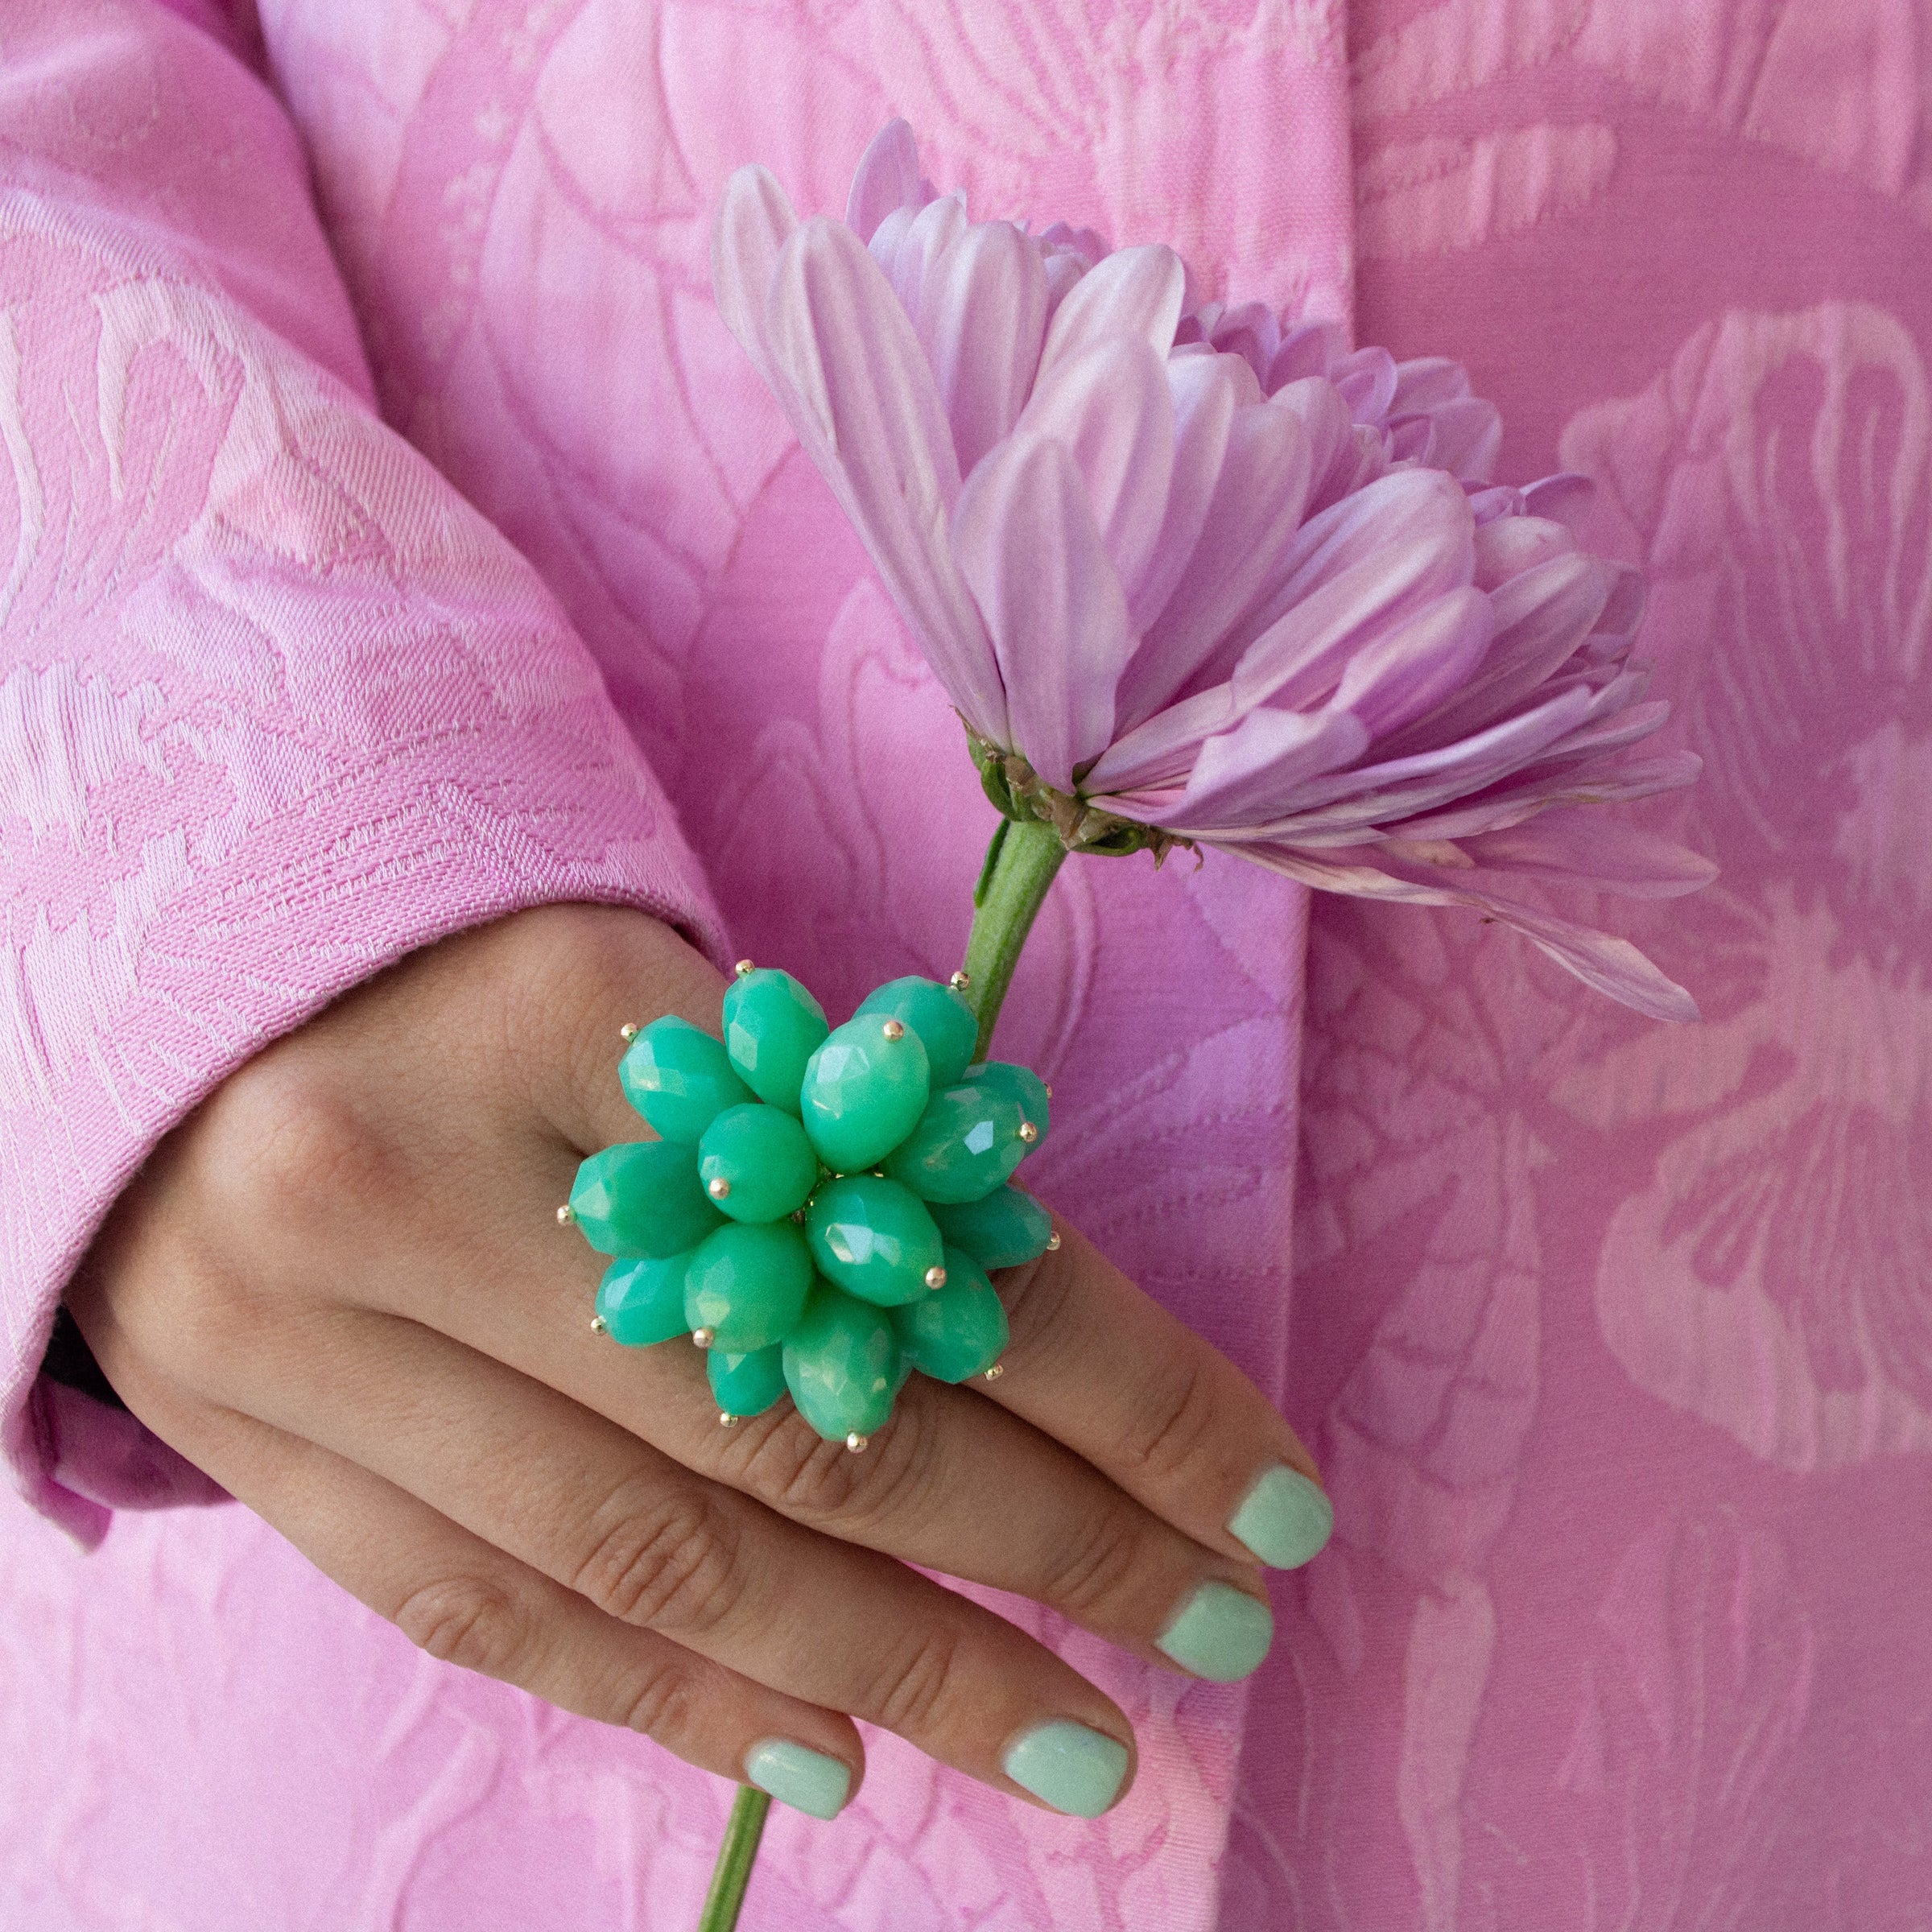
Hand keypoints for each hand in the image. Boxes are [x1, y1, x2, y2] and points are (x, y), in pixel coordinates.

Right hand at [68, 906, 1329, 1819]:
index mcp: (570, 1015)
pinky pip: (489, 1612)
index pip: (913, 1241)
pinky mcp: (252, 1444)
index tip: (1263, 1492)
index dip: (1118, 1387)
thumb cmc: (477, 978)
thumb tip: (1031, 1351)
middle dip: (1044, 1551)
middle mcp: (421, 1184)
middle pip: (800, 1425)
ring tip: (1067, 1739)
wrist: (191, 993)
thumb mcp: (666, 998)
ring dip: (895, 1670)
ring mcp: (312, 1335)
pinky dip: (674, 1703)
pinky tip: (830, 1754)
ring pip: (659, 1559)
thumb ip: (824, 1151)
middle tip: (1207, 1628)